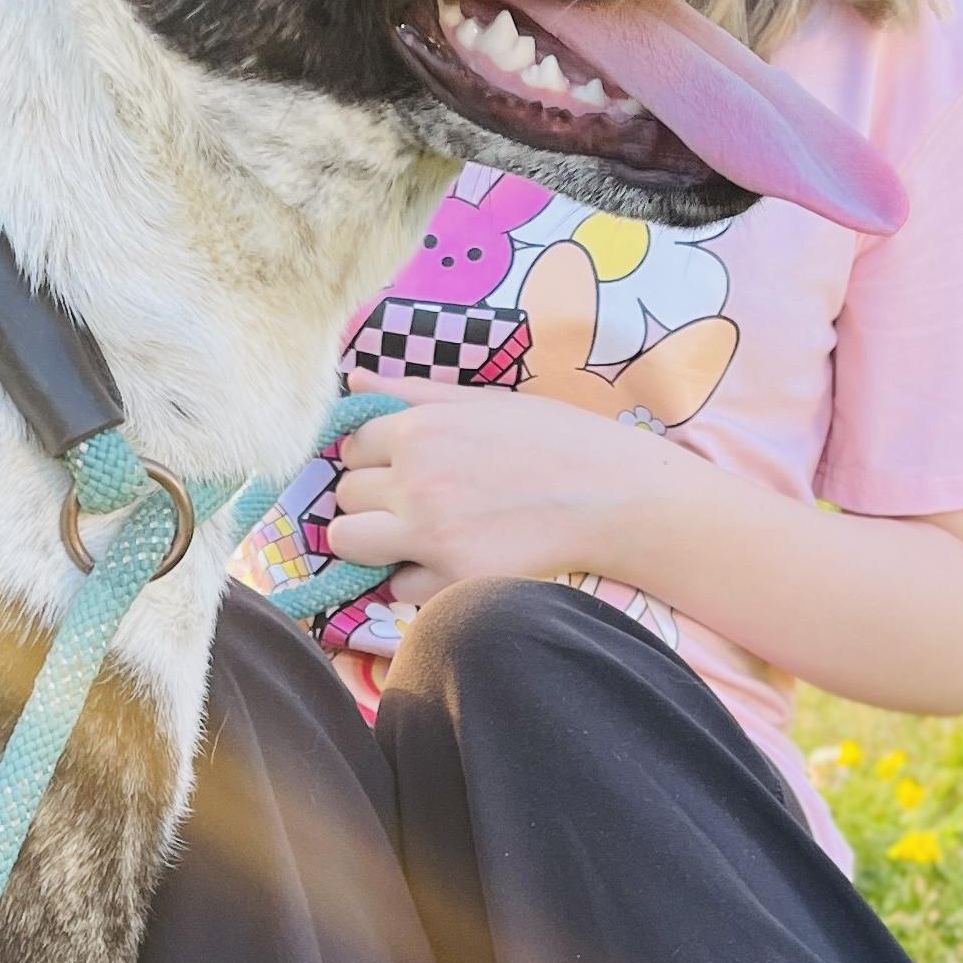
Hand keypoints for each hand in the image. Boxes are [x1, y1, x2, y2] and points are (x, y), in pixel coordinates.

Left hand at [324, 376, 673, 603]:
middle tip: (415, 501)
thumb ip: (413, 392)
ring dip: (376, 541)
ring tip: (417, 534)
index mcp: (420, 430)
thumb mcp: (485, 401)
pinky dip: (418, 578)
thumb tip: (354, 376)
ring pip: (352, 543)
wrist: (617, 496)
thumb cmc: (557, 439)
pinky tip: (454, 559)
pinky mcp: (455, 580)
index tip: (400, 465)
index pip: (351, 447)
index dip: (374, 457)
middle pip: (345, 497)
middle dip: (371, 499)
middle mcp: (416, 482)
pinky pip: (399, 586)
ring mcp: (432, 535)